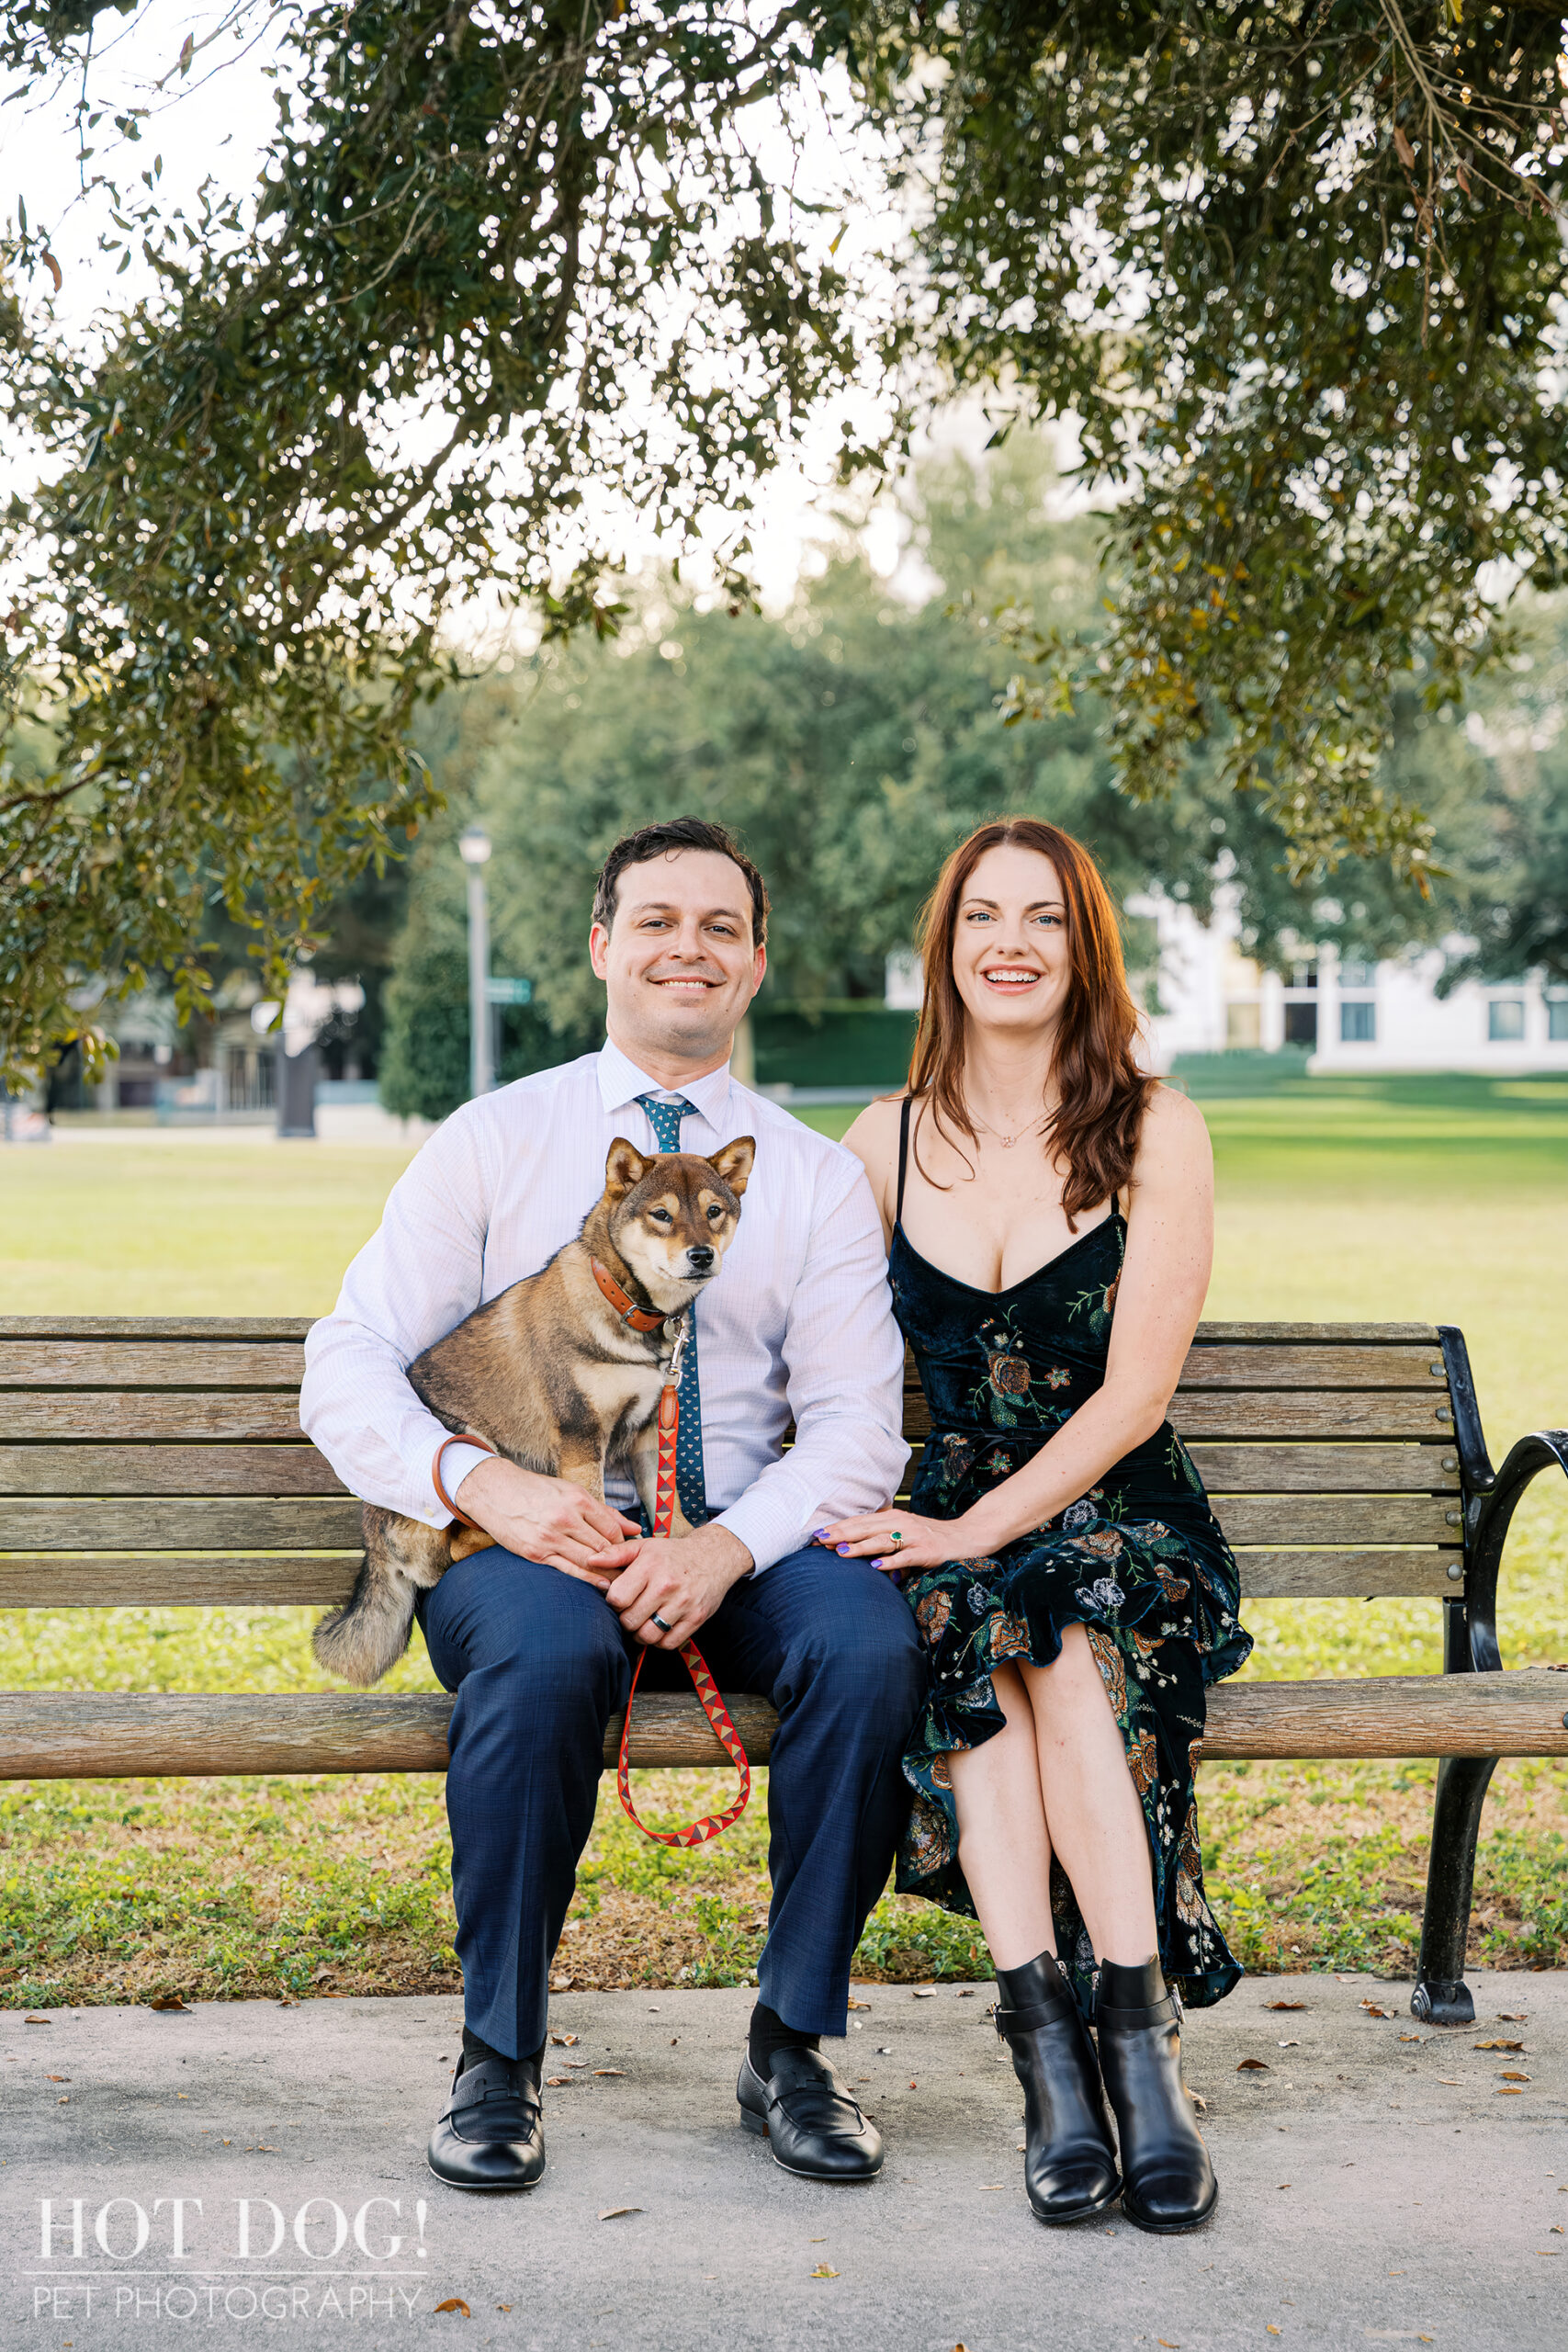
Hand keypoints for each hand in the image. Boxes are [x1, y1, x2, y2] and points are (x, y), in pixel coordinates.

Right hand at [453, 1456, 641, 1581]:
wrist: (496, 1492)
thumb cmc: (537, 1491)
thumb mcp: (572, 1492)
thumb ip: (604, 1511)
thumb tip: (635, 1528)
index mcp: (578, 1499)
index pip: (612, 1528)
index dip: (624, 1544)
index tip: (630, 1552)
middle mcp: (566, 1518)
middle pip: (603, 1547)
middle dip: (619, 1561)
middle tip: (631, 1572)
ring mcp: (550, 1537)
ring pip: (588, 1560)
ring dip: (606, 1572)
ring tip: (620, 1581)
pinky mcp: (536, 1553)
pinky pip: (568, 1570)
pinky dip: (587, 1579)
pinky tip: (600, 1584)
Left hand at [606, 1525, 753, 1649]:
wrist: (713, 1556)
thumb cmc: (673, 1554)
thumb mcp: (644, 1547)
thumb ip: (616, 1554)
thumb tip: (590, 1560)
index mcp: (650, 1566)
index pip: (617, 1598)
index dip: (614, 1602)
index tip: (621, 1598)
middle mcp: (666, 1585)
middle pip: (630, 1620)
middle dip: (626, 1619)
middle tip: (631, 1611)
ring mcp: (683, 1603)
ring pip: (648, 1636)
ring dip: (641, 1633)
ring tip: (644, 1621)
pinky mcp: (696, 1618)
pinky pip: (669, 1643)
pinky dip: (660, 1640)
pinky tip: (660, 1627)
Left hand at [812, 1505, 967, 1574]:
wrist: (967, 1537)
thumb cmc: (930, 1537)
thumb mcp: (904, 1530)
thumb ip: (881, 1532)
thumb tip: (851, 1541)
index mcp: (892, 1516)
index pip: (860, 1521)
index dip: (838, 1528)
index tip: (816, 1536)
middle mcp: (901, 1522)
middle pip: (865, 1528)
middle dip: (841, 1535)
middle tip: (818, 1542)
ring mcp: (914, 1537)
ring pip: (881, 1540)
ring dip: (859, 1546)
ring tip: (839, 1552)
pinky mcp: (927, 1552)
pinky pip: (905, 1557)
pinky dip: (890, 1562)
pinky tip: (876, 1566)